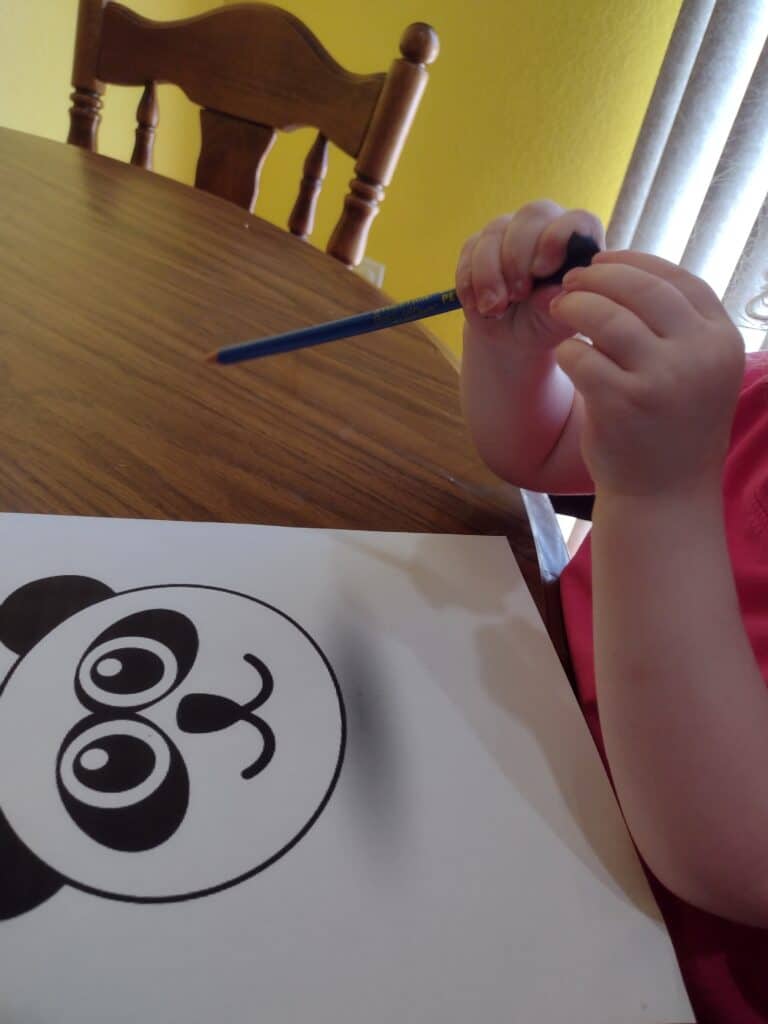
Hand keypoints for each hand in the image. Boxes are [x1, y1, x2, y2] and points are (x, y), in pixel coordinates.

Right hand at [455, 200, 604, 352]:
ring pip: (495, 231)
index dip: (556, 239)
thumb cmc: (544, 324)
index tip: (541, 271)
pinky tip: (478, 306)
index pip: (575, 220)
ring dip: (490, 274)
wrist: (510, 339)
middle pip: (531, 216)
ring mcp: (510, 232)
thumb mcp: (558, 322)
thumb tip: (552, 293)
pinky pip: (469, 250)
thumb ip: (562, 304)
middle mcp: (545, 227)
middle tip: (517, 295)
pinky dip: (470, 281)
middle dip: (518, 257)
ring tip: (495, 309)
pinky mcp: (478, 244)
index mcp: (577, 241)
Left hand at [549, 251, 744, 497]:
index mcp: (722, 341)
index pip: (678, 280)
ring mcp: (662, 380)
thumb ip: (674, 326)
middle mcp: (699, 356)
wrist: (663, 495)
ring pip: (607, 317)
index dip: (635, 263)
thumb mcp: (693, 371)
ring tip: (559, 310)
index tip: (604, 261)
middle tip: (571, 281)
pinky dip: (566, 350)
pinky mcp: (623, 403)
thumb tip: (623, 270)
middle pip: (641, 289)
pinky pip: (581, 356)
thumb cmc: (670, 427)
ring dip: (575, 307)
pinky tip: (564, 354)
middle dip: (599, 278)